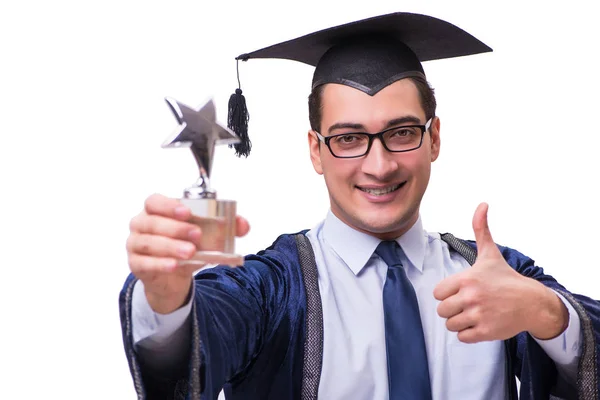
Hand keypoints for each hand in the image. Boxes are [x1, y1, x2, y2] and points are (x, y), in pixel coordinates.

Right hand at [126, 193, 249, 313]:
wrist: (174, 277)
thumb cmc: (186, 246)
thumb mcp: (207, 235)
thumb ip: (226, 227)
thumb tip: (243, 225)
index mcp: (156, 211)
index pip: (154, 201)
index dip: (168, 205)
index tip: (187, 212)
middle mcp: (141, 224)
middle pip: (152, 222)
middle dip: (176, 228)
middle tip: (197, 235)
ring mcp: (135, 244)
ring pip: (148, 242)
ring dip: (170, 246)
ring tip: (190, 252)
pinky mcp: (136, 264)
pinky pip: (144, 262)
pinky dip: (160, 263)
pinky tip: (174, 265)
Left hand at [433, 203, 567, 342]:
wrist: (531, 302)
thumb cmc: (506, 278)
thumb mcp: (490, 254)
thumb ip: (481, 229)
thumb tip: (482, 204)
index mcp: (467, 279)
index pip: (438, 293)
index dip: (447, 293)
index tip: (460, 291)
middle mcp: (471, 298)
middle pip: (442, 310)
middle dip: (452, 308)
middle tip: (467, 304)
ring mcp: (478, 316)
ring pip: (451, 325)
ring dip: (460, 321)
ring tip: (474, 313)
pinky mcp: (486, 332)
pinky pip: (462, 337)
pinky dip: (468, 333)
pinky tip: (480, 323)